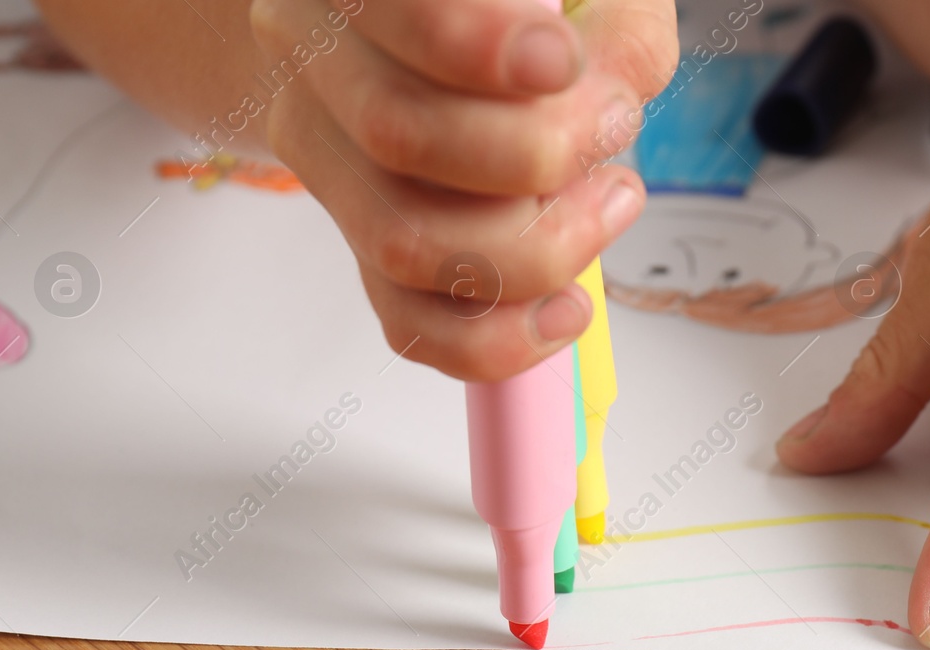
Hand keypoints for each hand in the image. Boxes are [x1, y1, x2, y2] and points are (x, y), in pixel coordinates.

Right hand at [249, 0, 675, 378]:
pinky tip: (568, 307)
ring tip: (610, 201)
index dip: (478, 45)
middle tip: (613, 130)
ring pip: (402, 243)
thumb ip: (611, 26)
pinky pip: (409, 325)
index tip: (563, 62)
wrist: (449, 40)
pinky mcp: (360, 248)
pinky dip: (499, 337)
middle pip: (397, 135)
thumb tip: (609, 94)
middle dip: (536, 154)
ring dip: (534, 248)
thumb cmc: (532, 10)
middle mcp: (316, 62)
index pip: (394, 13)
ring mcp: (329, 166)